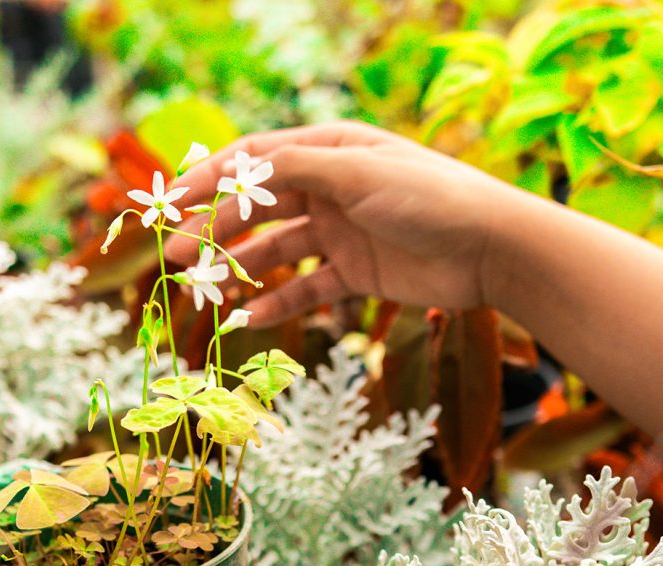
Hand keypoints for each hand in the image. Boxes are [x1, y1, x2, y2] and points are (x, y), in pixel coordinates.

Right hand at [165, 120, 522, 326]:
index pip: (255, 160)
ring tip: (207, 293)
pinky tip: (249, 317)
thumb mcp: (359, 172)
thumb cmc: (431, 197)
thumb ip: (296, 168)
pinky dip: (278, 301)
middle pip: (257, 208)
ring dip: (240, 269)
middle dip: (214, 231)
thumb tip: (240, 169)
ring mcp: (341, 232)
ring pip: (276, 250)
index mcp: (329, 151)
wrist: (491, 249)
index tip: (171, 205)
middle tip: (177, 259)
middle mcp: (330, 188)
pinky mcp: (355, 272)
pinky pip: (306, 287)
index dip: (209, 181)